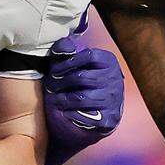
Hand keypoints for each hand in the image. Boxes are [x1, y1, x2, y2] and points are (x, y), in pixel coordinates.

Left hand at [43, 37, 124, 164]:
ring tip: (54, 99)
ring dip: (63, 99)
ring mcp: (114, 100)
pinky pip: (86, 117)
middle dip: (61, 82)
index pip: (89, 55)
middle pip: (82, 77)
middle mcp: (115, 80)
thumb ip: (65, 52)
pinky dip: (72, 115)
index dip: (68, 62)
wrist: (95, 112)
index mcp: (109, 62)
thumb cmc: (80, 82)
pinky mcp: (110, 119)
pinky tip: (65, 112)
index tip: (54, 70)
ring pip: (81, 97)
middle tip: (50, 86)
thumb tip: (62, 46)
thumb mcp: (73, 64)